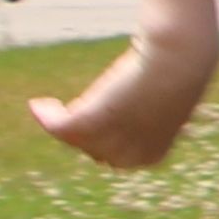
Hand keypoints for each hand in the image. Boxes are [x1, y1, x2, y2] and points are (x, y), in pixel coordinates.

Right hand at [31, 21, 216, 170]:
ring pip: (73, 135)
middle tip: (73, 110)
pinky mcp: (90, 122)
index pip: (115, 157)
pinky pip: (57, 125)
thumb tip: (142, 108)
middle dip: (83, 131)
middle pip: (92, 149)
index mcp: (151, 156)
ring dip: (59, 121)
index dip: (102, 140)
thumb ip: (153, 111)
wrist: (178, 61)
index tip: (93, 120)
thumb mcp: (167, 99)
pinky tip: (38, 103)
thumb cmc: (180, 73)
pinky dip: (44, 115)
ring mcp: (109, 142)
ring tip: (49, 105)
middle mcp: (128, 157)